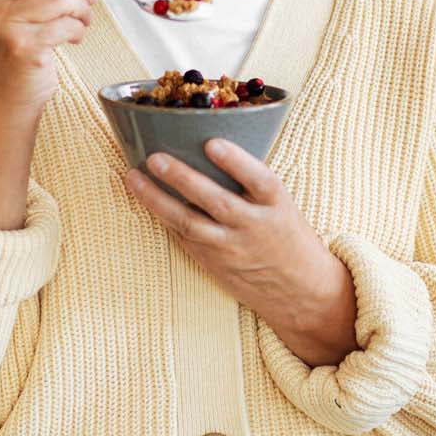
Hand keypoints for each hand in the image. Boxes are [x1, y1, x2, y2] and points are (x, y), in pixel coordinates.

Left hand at [124, 138, 359, 366]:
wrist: (301, 292)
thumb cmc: (288, 237)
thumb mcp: (283, 206)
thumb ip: (253, 184)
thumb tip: (209, 145)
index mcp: (277, 207)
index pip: (259, 180)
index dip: (236, 161)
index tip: (212, 142)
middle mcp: (254, 227)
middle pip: (216, 201)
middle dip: (183, 179)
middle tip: (155, 158)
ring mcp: (231, 248)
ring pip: (189, 223)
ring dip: (157, 200)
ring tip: (134, 177)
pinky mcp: (213, 263)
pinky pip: (184, 239)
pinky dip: (163, 218)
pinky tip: (144, 198)